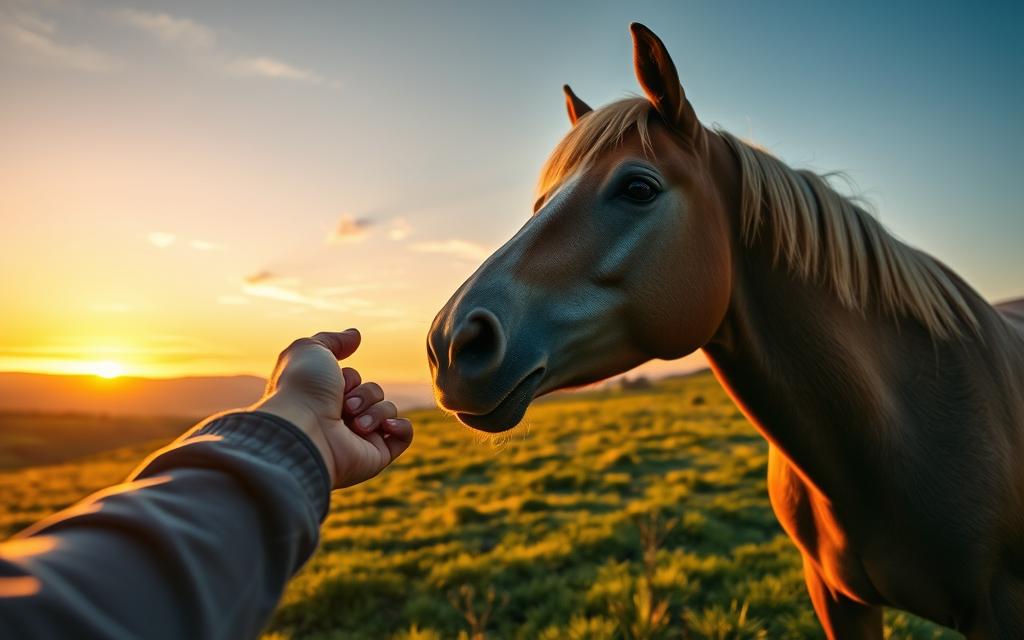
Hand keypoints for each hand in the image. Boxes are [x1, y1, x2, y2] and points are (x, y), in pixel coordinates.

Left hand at [253, 329, 413, 488]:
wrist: (304, 429)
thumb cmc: (301, 389)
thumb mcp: (311, 349)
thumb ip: (333, 340)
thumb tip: (356, 336)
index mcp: (323, 402)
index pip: (353, 380)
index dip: (349, 377)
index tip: (332, 384)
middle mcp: (339, 422)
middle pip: (373, 391)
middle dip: (363, 393)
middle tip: (343, 405)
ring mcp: (358, 440)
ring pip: (388, 410)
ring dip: (375, 410)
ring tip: (354, 423)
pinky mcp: (375, 457)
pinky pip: (403, 436)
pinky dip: (400, 426)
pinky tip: (385, 426)